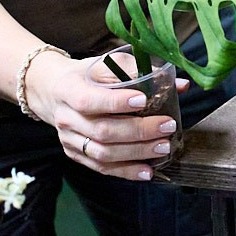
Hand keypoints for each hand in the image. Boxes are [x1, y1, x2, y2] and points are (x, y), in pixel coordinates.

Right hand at [25, 51, 178, 180]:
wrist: (54, 92)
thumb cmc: (88, 75)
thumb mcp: (109, 63)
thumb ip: (141, 71)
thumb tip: (180, 85)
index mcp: (69, 90)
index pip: (89, 101)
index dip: (116, 102)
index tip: (144, 99)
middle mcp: (66, 118)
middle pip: (102, 131)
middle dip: (138, 132)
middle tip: (167, 126)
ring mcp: (69, 140)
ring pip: (102, 154)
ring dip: (137, 153)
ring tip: (163, 147)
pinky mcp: (75, 155)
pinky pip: (101, 168)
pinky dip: (126, 171)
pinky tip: (148, 171)